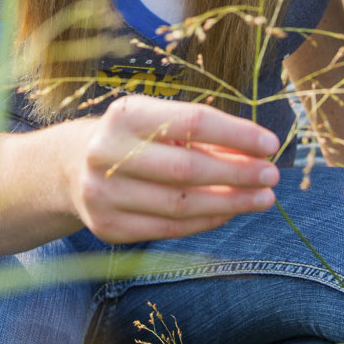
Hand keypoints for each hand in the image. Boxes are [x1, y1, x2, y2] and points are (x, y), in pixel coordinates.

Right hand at [71, 95, 280, 242]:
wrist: (70, 166)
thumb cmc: (134, 137)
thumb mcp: (161, 121)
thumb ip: (205, 136)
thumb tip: (259, 155)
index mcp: (126, 114)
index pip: (192, 122)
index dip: (236, 134)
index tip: (271, 144)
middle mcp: (108, 152)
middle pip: (187, 168)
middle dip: (238, 174)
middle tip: (272, 176)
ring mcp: (103, 193)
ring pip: (180, 204)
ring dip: (230, 203)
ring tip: (263, 198)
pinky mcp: (106, 227)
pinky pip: (168, 229)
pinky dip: (205, 221)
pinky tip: (230, 213)